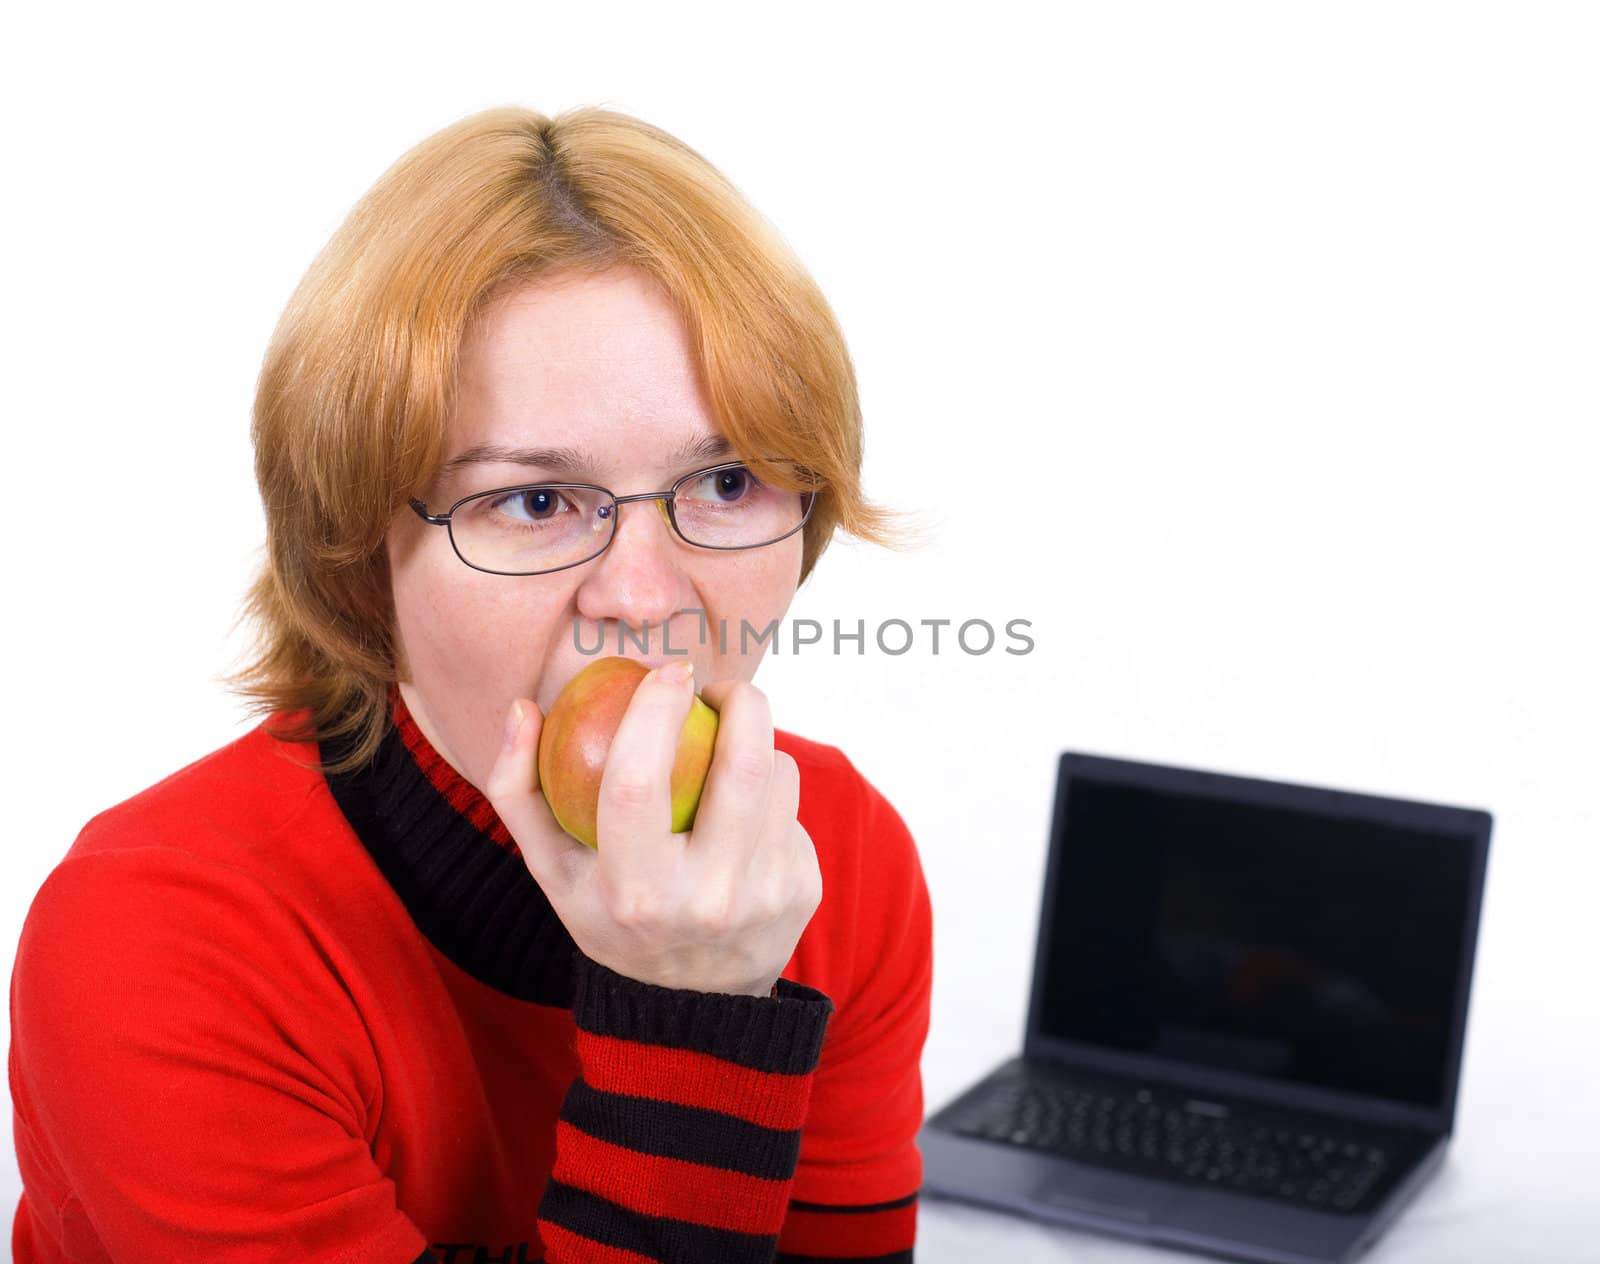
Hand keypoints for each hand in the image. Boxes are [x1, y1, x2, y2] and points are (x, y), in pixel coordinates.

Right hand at [484, 663, 822, 997]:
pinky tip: (741, 815)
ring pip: (778, 776)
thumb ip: (519, 789)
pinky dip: (769, 794)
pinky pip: (792, 810)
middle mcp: (705, 899)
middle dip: (741, 702)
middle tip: (718, 687)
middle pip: (743, 768)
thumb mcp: (553, 869)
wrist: (693, 1006)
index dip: (652, 711)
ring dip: (754, 745)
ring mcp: (763, 898)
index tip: (665, 670)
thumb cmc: (609, 914)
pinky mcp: (802, 892)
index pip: (637, 782)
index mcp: (633, 892)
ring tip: (721, 756)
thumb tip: (522, 706)